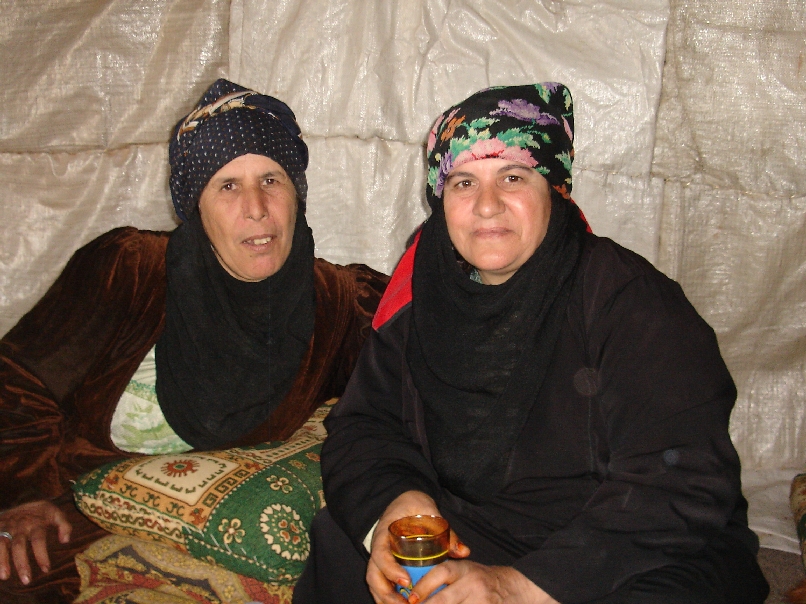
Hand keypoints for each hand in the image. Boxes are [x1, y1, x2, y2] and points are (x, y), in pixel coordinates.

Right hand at [0, 500, 71, 584]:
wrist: (20, 500)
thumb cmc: (40, 512)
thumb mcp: (55, 512)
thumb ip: (64, 524)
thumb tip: (65, 541)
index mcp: (35, 522)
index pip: (38, 540)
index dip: (42, 555)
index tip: (46, 569)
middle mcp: (19, 526)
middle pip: (19, 545)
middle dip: (21, 563)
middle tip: (26, 580)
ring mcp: (5, 527)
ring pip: (2, 544)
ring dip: (2, 561)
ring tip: (4, 577)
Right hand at [366, 490, 469, 603]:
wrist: (404, 503)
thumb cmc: (415, 506)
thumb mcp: (429, 512)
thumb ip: (445, 532)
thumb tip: (463, 552)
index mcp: (385, 534)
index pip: (380, 555)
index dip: (390, 570)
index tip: (406, 580)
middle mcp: (379, 549)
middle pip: (373, 576)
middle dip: (387, 595)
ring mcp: (380, 559)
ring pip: (375, 584)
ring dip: (387, 600)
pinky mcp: (386, 567)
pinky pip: (382, 585)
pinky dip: (389, 599)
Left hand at [409, 560, 558, 603]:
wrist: (515, 588)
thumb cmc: (483, 580)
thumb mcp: (465, 570)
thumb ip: (445, 577)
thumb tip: (415, 592)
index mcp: (465, 569)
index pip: (442, 573)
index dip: (424, 585)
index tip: (412, 598)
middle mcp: (473, 585)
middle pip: (444, 599)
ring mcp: (482, 602)